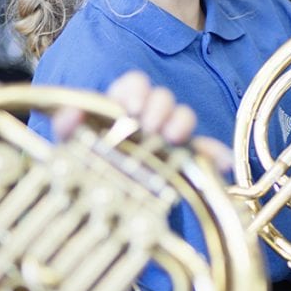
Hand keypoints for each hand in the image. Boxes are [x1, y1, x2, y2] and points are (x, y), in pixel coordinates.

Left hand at [50, 71, 231, 170]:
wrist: (98, 206)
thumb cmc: (83, 168)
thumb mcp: (71, 147)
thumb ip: (68, 128)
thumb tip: (69, 115)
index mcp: (121, 107)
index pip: (135, 83)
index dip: (138, 89)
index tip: (134, 107)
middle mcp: (146, 118)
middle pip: (162, 97)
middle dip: (160, 107)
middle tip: (152, 127)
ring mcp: (166, 138)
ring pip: (183, 116)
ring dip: (181, 122)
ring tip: (174, 139)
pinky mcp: (184, 160)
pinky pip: (206, 152)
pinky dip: (217, 156)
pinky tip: (222, 164)